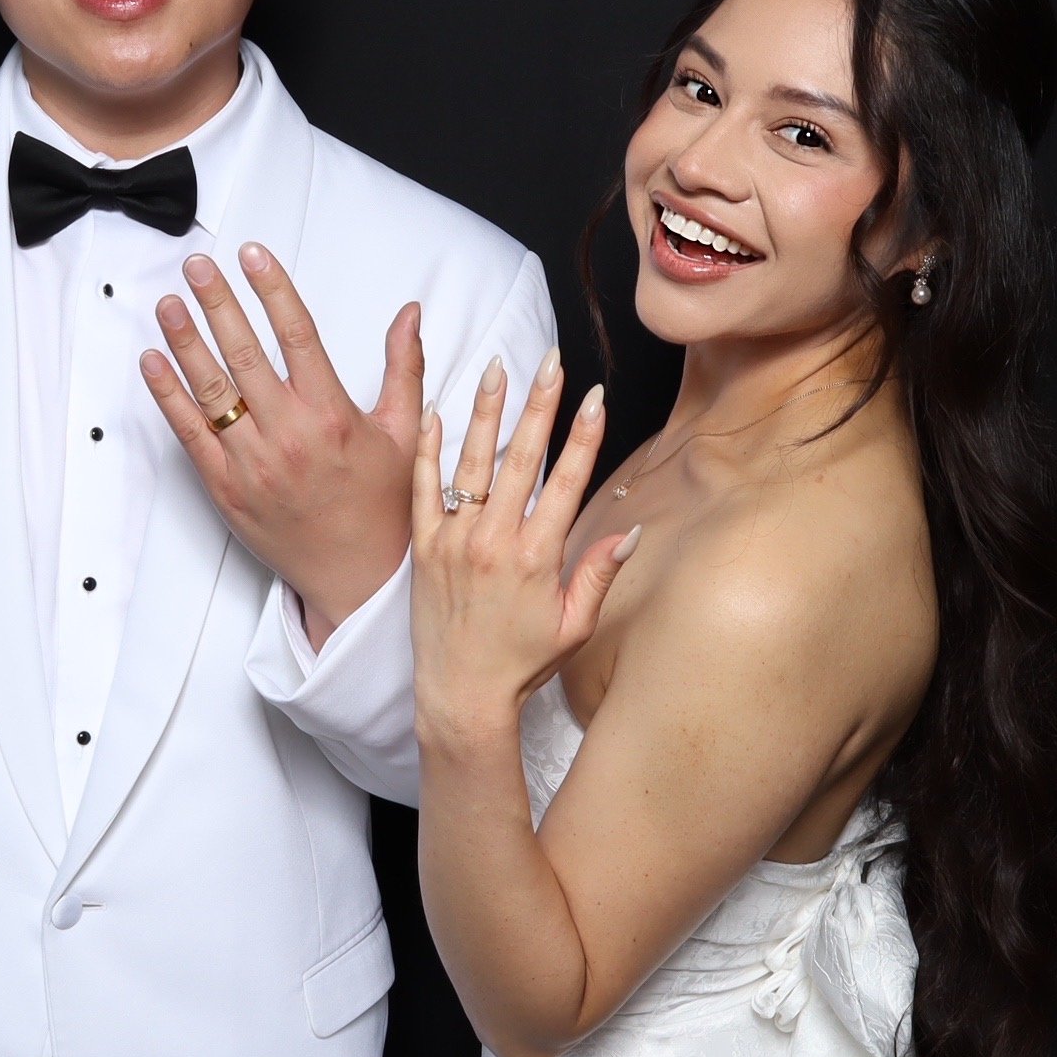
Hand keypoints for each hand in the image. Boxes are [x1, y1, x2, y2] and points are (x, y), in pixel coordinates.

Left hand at [140, 243, 423, 646]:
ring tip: (168, 303)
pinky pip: (189, 434)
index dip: (272, 289)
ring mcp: (252, 463)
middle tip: (197, 266)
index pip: (297, 335)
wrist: (358, 577)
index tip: (252, 254)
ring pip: (211, 390)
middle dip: (217, 303)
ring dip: (185, 342)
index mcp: (332, 415)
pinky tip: (153, 362)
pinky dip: (168, 396)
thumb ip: (404, 366)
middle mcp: (289, 435)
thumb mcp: (403, 431)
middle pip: (244, 353)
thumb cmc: (382, 504)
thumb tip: (410, 313)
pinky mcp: (226, 489)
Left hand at [410, 349, 638, 738]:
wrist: (459, 694)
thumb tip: (633, 530)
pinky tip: (437, 414)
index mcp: (537, 557)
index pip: (566, 481)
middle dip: (539, 405)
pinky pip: (424, 490)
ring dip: (487, 412)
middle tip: (549, 362)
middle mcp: (494, 541)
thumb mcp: (573, 626)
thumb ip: (599, 572)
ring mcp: (454, 541)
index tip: (595, 396)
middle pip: (522, 459)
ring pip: (473, 463)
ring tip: (496, 368)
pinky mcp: (423, 548)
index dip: (583, 435)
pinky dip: (429, 451)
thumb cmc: (520, 663)